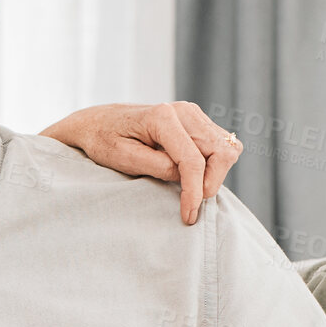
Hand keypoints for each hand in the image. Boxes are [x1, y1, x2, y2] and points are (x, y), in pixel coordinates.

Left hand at [40, 100, 242, 224]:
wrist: (99, 122)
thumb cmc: (104, 140)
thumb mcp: (122, 159)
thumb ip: (156, 167)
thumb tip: (185, 177)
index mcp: (162, 116)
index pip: (192, 160)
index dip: (194, 192)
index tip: (188, 215)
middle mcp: (184, 111)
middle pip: (220, 152)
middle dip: (210, 184)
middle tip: (190, 204)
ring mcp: (193, 114)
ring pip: (227, 149)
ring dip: (214, 175)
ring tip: (189, 190)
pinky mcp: (197, 122)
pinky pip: (221, 146)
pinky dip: (213, 166)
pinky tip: (191, 176)